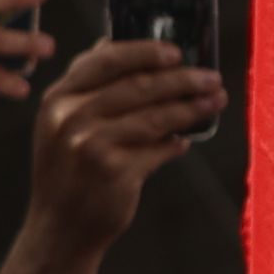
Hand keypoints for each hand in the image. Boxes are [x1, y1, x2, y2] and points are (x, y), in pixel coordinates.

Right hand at [21, 35, 219, 254]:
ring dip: (192, 107)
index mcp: (58, 99)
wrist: (60, 227)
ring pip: (156, 116)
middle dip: (182, 79)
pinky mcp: (114, 171)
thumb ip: (87, 88)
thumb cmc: (69, 170)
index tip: (177, 50)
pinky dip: (176, 144)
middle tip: (211, 77)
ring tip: (216, 101)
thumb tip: (121, 45)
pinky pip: (159, 149)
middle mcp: (70, 117)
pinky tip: (185, 141)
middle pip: (139, 86)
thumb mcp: (61, 125)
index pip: (105, 60)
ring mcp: (91, 144)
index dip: (145, 51)